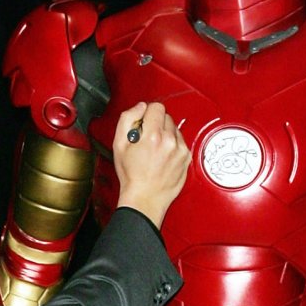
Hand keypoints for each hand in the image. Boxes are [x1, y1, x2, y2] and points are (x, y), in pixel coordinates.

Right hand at [113, 102, 190, 227]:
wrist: (145, 198)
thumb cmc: (131, 175)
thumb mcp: (118, 144)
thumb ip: (127, 118)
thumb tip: (140, 107)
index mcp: (153, 136)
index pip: (156, 107)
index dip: (146, 113)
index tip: (142, 124)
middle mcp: (170, 141)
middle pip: (166, 116)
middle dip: (156, 124)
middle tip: (146, 139)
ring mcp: (181, 150)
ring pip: (174, 128)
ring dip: (165, 134)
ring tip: (154, 149)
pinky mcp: (187, 157)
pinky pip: (180, 141)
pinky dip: (172, 145)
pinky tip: (162, 156)